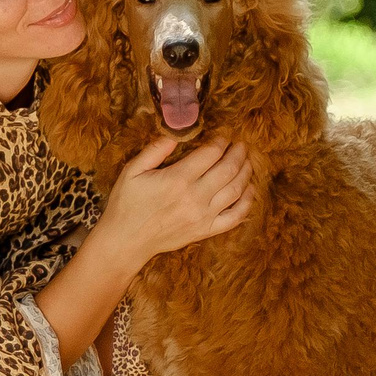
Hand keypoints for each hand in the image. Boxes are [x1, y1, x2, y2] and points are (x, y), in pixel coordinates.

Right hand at [98, 136, 252, 266]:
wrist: (126, 241)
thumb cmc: (126, 204)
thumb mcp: (132, 171)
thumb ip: (155, 150)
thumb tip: (175, 134)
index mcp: (177, 179)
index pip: (211, 154)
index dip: (221, 142)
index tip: (222, 137)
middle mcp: (194, 197)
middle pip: (228, 169)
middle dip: (238, 154)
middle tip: (241, 145)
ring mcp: (203, 216)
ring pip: (236, 191)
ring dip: (246, 173)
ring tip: (247, 162)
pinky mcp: (205, 231)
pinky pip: (235, 217)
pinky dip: (247, 202)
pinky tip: (249, 190)